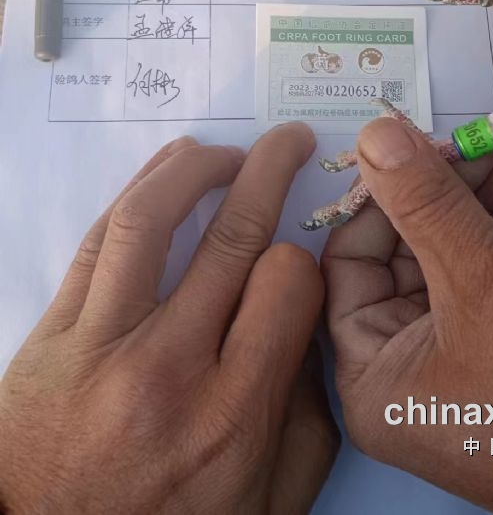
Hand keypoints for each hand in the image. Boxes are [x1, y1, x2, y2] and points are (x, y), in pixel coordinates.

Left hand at [0, 130, 338, 514]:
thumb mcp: (269, 500)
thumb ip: (309, 414)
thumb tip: (314, 323)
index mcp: (232, 413)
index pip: (286, 284)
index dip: (302, 255)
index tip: (297, 258)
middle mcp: (168, 369)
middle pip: (232, 236)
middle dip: (271, 169)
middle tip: (291, 140)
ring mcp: (101, 346)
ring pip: (152, 218)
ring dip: (198, 166)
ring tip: (225, 150)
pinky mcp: (52, 335)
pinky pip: (99, 241)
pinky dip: (138, 191)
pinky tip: (165, 172)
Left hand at [323, 117, 492, 512]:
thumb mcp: (487, 284)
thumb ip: (425, 204)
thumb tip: (373, 134)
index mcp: (374, 370)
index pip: (351, 256)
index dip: (386, 196)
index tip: (428, 148)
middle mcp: (408, 361)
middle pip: (415, 242)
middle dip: (465, 196)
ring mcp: (463, 346)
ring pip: (466, 244)